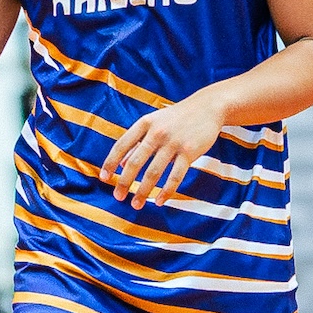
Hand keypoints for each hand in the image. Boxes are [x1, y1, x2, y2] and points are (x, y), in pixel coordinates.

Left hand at [101, 89, 226, 208]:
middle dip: (124, 182)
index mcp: (144, 124)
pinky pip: (175, 176)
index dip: (110, 163)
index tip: (104, 178)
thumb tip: (120, 164)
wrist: (208, 107)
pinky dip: (166, 191)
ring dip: (143, 191)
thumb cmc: (176, 118)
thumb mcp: (154, 123)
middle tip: (118, 197)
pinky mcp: (190, 152)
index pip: (121, 145)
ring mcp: (174, 142)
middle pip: (135, 162)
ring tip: (136, 205)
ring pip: (154, 172)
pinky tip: (159, 201)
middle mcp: (157, 133)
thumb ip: (137, 142)